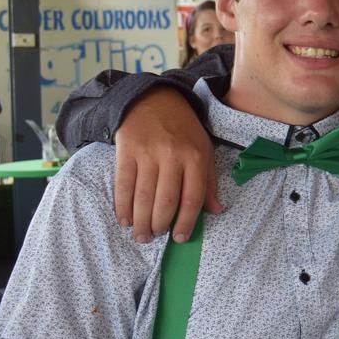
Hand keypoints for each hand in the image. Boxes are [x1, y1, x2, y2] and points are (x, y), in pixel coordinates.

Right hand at [114, 87, 220, 242]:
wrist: (154, 100)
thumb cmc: (183, 130)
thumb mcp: (204, 150)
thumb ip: (209, 181)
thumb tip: (216, 211)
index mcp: (196, 157)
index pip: (193, 197)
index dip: (186, 222)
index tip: (180, 238)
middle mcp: (172, 156)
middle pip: (166, 200)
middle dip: (159, 225)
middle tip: (155, 238)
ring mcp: (148, 154)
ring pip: (143, 196)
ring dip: (141, 221)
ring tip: (141, 236)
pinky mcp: (126, 152)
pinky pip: (123, 185)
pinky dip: (123, 206)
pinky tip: (125, 219)